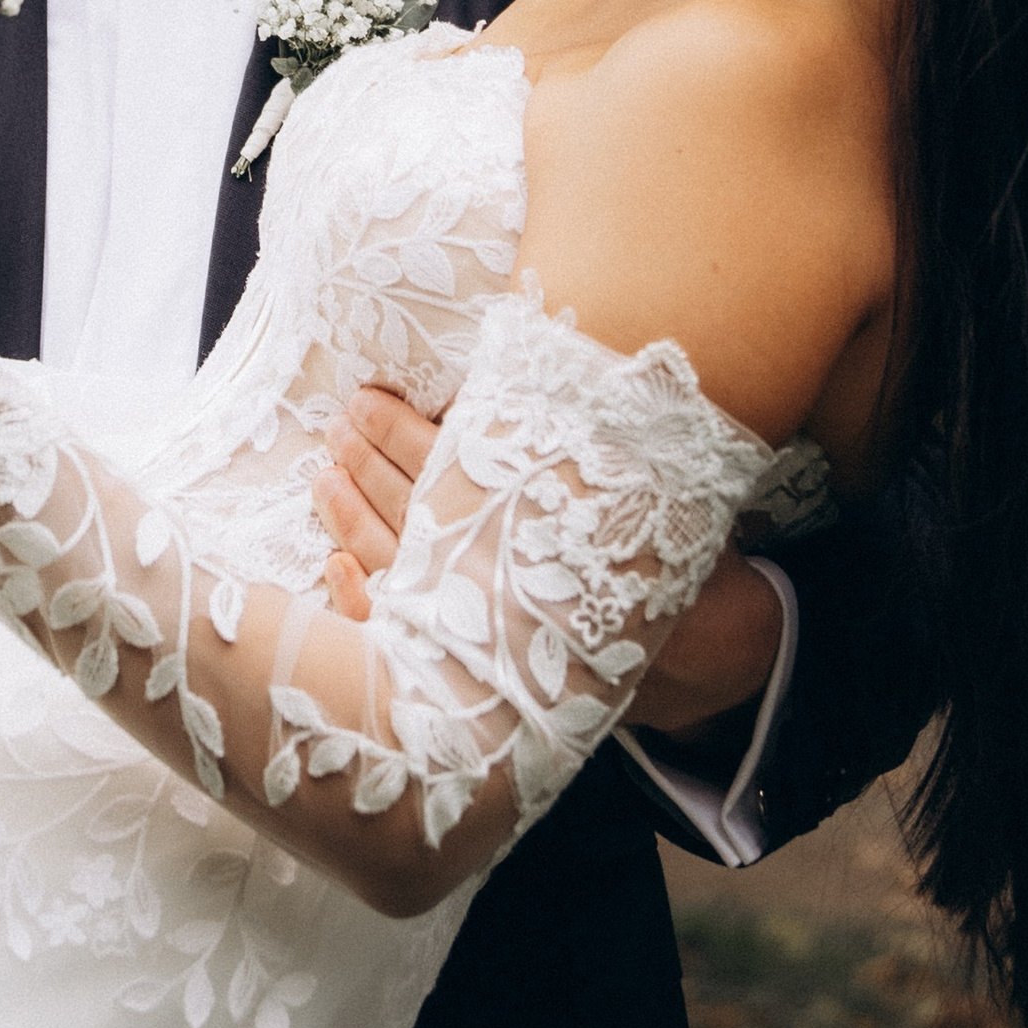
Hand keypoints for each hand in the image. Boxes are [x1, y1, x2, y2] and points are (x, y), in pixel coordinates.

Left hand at [312, 377, 788, 739]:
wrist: (706, 658)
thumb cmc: (675, 560)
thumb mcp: (654, 488)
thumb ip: (601, 437)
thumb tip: (559, 362)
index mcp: (542, 522)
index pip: (453, 470)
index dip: (402, 434)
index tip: (365, 399)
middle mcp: (503, 575)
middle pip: (414, 511)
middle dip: (368, 463)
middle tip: (335, 420)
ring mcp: (480, 625)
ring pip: (398, 563)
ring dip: (352, 519)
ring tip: (321, 475)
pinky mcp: (472, 665)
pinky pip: (397, 636)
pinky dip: (361, 600)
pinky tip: (334, 569)